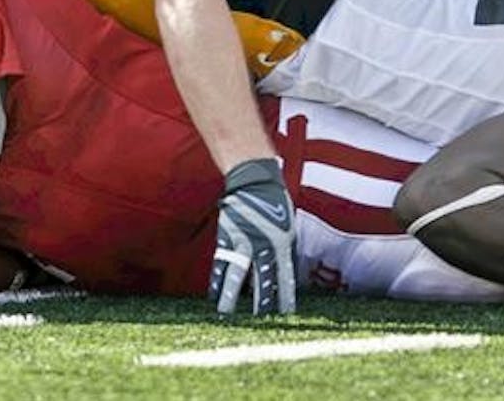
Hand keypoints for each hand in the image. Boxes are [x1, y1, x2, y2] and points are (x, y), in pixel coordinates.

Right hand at [210, 158, 295, 314]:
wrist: (254, 182)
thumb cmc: (275, 203)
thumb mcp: (288, 228)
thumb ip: (286, 252)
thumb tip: (284, 273)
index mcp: (282, 244)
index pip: (285, 278)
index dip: (285, 297)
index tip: (287, 314)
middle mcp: (262, 247)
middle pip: (261, 281)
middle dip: (260, 303)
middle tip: (259, 322)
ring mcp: (243, 243)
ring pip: (235, 276)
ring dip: (231, 297)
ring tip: (226, 315)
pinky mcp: (227, 238)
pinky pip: (222, 264)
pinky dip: (218, 281)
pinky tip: (215, 294)